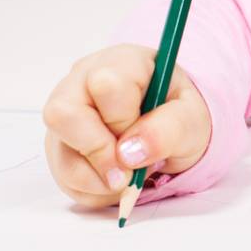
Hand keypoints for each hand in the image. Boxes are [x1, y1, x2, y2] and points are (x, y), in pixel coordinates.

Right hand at [41, 44, 212, 207]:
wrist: (172, 131)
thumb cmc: (179, 115)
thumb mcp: (192, 119)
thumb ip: (170, 129)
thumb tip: (129, 152)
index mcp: (122, 62)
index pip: (104, 84)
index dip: (121, 120)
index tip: (141, 138)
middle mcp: (83, 81)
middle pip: (62, 113)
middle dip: (98, 152)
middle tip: (128, 169)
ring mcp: (66, 112)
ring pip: (57, 149)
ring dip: (96, 177)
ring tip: (127, 177)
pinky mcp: (60, 142)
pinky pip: (62, 173)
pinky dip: (92, 188)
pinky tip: (116, 178)